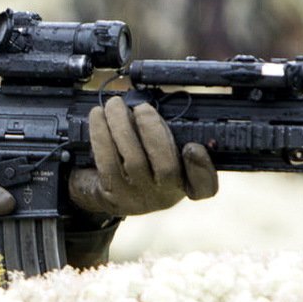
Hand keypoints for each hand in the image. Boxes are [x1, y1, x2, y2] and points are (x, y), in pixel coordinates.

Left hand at [68, 97, 217, 216]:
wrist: (107, 190)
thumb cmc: (141, 162)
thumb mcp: (162, 154)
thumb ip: (170, 135)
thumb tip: (158, 106)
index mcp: (184, 183)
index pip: (204, 187)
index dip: (203, 168)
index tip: (193, 147)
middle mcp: (163, 195)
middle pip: (167, 167)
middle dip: (154, 130)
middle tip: (142, 107)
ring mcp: (137, 197)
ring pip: (134, 160)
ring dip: (122, 125)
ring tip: (114, 104)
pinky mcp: (110, 192)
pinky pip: (106, 160)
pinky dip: (101, 133)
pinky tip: (98, 116)